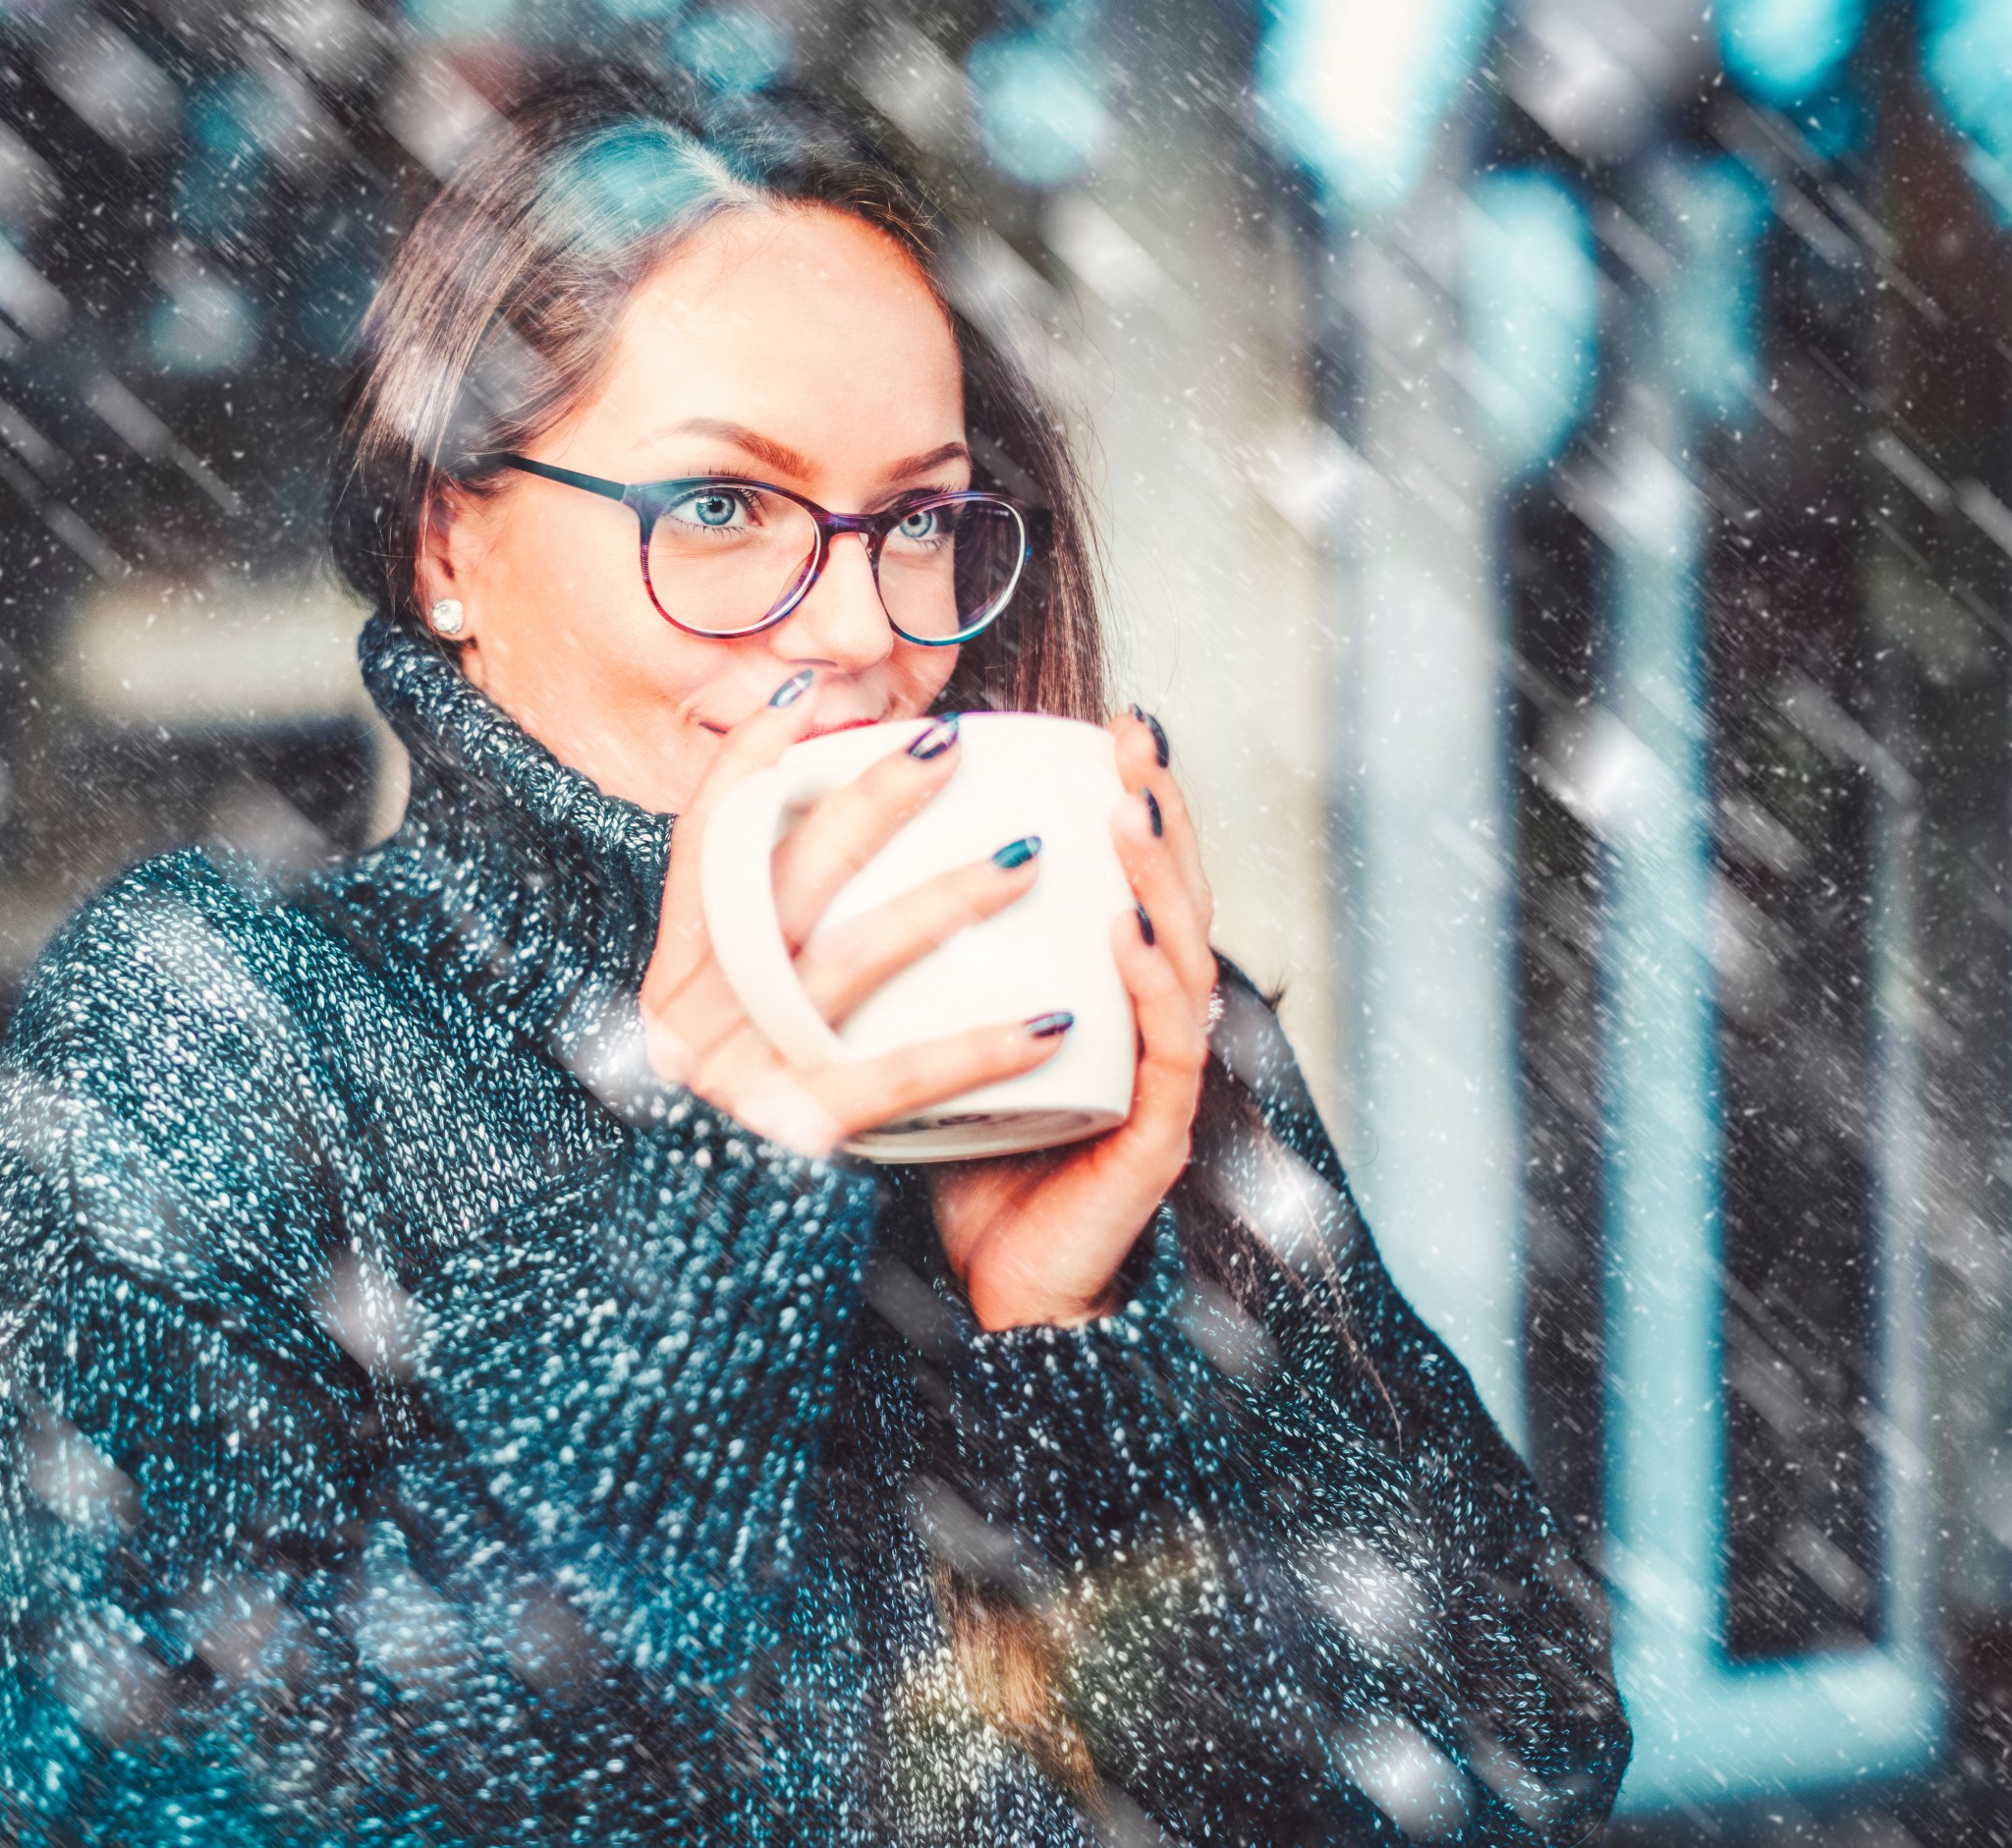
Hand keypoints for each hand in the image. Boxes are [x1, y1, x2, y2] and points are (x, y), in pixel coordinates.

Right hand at [640, 678, 1077, 1156]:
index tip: (804, 700)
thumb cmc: (732, 1138)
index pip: (700, 844)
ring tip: (1028, 855)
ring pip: (846, 959)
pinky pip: (893, 1079)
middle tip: (951, 743)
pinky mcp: (792, 1137)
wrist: (703, 1266)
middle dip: (870, 799)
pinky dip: (975, 1048)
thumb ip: (752, 952)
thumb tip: (821, 845)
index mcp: (675, 977)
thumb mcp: (720, 1033)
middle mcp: (693, 1014)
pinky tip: (1049, 1023)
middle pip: (785, 878)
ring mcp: (739, 1072)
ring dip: (944, 898)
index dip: (745, 766)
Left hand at [929, 707, 1216, 1330]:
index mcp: (1105, 991)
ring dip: (1162, 875)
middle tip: (1136, 732)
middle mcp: (1146, 1021)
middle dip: (1160, 806)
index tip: (1103, 721)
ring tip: (1133, 809)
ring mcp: (1158, 1077)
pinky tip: (1135, 931)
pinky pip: (1168, 1048)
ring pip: (1185, 955)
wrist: (994, 1291)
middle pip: (1174, 894)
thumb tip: (825, 864)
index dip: (1130, 798)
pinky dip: (1156, 983)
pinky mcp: (1154, 1136)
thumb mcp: (932, 1035)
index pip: (1131, 876)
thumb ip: (913, 963)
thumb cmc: (966, 1158)